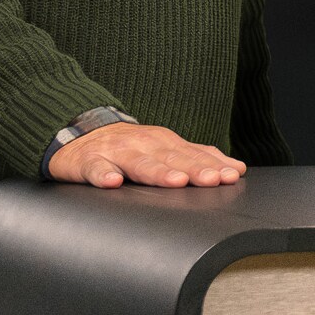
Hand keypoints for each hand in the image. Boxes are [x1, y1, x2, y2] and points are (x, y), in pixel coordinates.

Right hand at [47, 123, 244, 189]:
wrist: (78, 131)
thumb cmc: (127, 146)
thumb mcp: (164, 148)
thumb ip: (197, 157)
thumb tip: (236, 168)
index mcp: (163, 142)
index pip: (191, 154)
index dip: (212, 164)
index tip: (231, 175)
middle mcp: (142, 144)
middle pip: (170, 159)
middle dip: (193, 169)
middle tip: (213, 180)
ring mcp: (115, 152)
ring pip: (138, 163)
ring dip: (157, 172)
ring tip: (175, 182)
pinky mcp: (88, 161)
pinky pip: (96, 169)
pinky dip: (103, 175)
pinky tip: (112, 183)